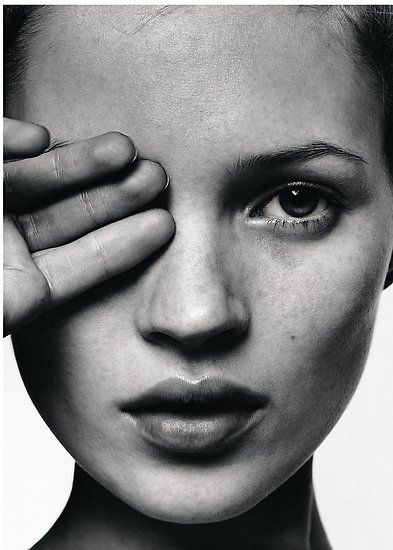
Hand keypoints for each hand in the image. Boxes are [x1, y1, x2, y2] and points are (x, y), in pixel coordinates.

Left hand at [3, 118, 173, 335]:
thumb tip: (38, 137)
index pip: (36, 165)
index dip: (78, 156)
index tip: (117, 148)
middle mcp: (1, 223)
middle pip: (63, 194)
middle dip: (109, 176)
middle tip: (152, 168)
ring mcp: (15, 260)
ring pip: (77, 230)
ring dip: (122, 207)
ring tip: (159, 186)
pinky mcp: (27, 299)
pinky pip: (78, 272)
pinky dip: (120, 251)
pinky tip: (155, 228)